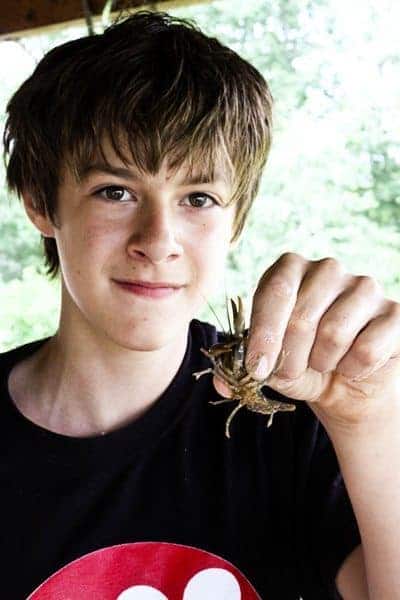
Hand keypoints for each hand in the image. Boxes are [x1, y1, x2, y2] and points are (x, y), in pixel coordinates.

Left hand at [213, 253, 399, 432]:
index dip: (264, 335)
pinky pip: (368, 348)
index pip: (275, 292)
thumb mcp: (267, 365)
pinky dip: (353, 369)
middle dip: (291, 358)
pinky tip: (352, 366)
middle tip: (293, 370)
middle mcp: (328, 269)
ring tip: (324, 363)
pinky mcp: (394, 313)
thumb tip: (222, 381)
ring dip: (323, 363)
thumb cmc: (300, 363)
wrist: (344, 384)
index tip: (257, 369)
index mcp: (291, 269)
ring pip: (334, 333)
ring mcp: (365, 287)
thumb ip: (240, 369)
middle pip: (302, 316)